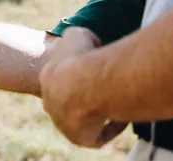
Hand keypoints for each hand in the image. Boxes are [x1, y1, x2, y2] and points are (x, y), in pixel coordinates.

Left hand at [39, 27, 127, 147]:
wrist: (82, 84)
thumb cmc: (80, 57)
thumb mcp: (76, 34)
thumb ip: (79, 36)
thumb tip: (91, 42)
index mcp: (48, 79)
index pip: (63, 79)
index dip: (81, 75)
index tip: (98, 71)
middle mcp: (52, 104)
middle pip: (72, 102)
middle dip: (89, 96)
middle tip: (109, 88)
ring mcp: (63, 123)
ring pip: (85, 120)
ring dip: (100, 112)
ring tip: (119, 101)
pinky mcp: (79, 138)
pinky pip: (97, 137)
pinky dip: (111, 128)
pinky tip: (123, 118)